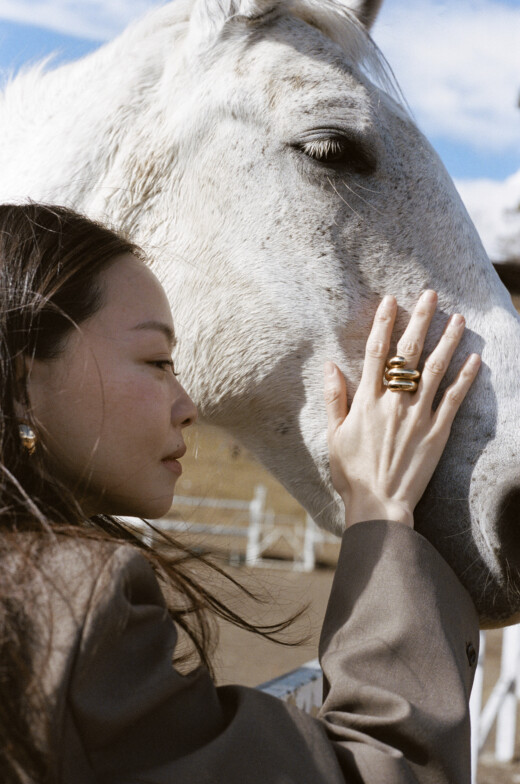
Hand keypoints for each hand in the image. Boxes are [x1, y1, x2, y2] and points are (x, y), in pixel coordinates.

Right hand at [324, 290, 480, 528]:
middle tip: (431, 295)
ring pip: (435, 370)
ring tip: (458, 319)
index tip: (390, 301)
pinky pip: (453, 400)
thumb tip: (330, 365)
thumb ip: (334, 398)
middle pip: (408, 354)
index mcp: (366, 402)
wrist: (378, 504)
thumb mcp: (334, 435)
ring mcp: (417, 417)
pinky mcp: (437, 432)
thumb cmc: (352, 472)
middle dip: (420, 321)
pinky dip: (465, 378)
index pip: (376, 353)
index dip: (383, 324)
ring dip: (447, 342)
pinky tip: (474, 358)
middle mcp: (393, 403)